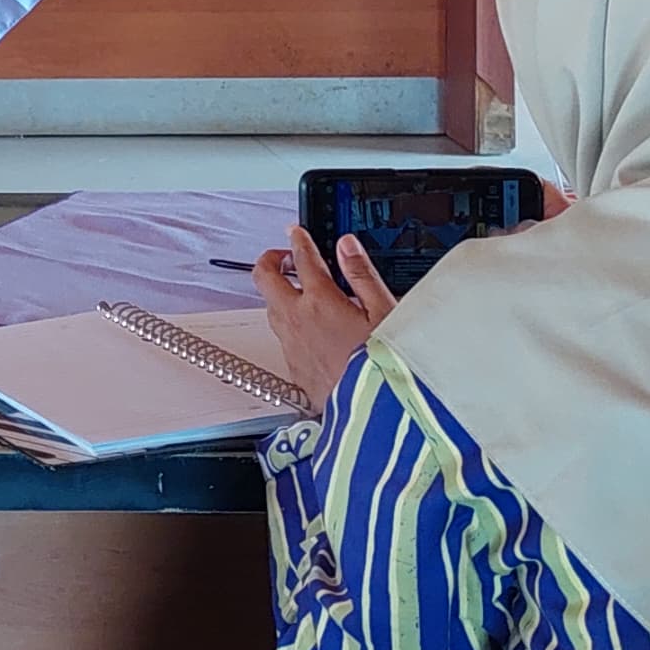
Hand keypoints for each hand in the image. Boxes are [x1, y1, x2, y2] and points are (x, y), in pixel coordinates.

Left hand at [252, 228, 396, 404]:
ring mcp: (291, 346)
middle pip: (264, 278)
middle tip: (284, 257)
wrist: (375, 417)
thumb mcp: (385, 313)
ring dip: (277, 293)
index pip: (302, 258)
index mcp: (321, 301)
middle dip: (270, 260)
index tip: (297, 233)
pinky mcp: (293, 369)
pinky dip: (288, 325)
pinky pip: (281, 338)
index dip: (299, 241)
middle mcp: (298, 320)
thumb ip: (362, 275)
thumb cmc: (385, 367)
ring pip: (270, 308)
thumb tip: (347, 246)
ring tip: (296, 291)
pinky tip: (306, 330)